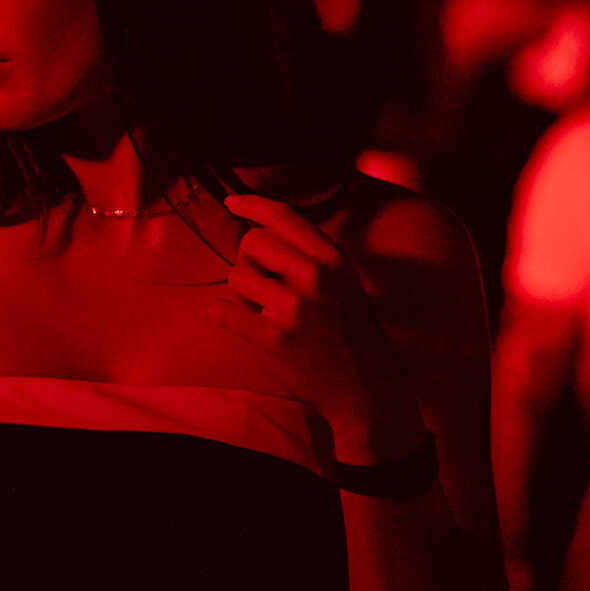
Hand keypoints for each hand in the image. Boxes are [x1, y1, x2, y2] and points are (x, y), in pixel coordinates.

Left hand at [209, 192, 424, 457]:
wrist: (367, 388)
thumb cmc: (349, 332)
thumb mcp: (343, 282)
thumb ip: (309, 254)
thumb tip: (259, 230)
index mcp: (332, 257)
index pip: (282, 216)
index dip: (251, 204)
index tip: (232, 202)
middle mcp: (315, 275)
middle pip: (251, 242)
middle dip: (248, 263)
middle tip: (263, 288)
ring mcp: (296, 307)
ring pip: (236, 277)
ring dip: (242, 296)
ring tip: (265, 313)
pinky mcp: (275, 338)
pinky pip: (222, 312)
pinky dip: (222, 316)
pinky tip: (238, 323)